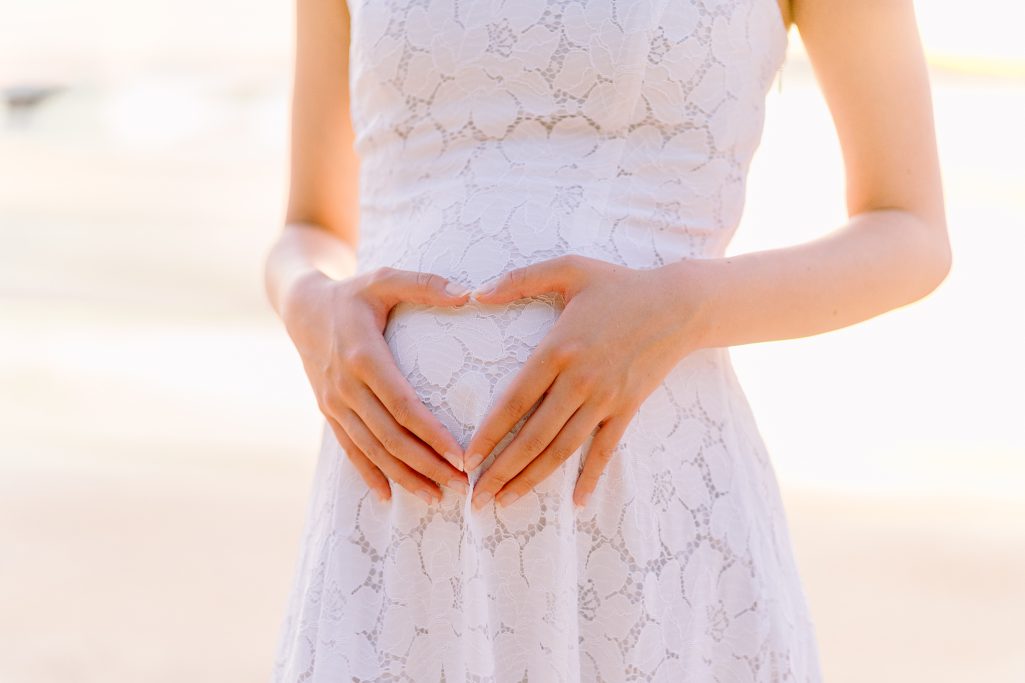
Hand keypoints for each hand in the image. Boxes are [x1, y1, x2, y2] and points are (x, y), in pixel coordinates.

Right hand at [281, 266, 473, 503]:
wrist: (302, 308)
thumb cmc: (353, 293)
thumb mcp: (384, 278)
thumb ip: (425, 285)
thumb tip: (470, 295)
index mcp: (363, 356)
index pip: (402, 405)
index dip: (431, 434)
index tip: (460, 455)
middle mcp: (345, 386)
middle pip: (390, 437)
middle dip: (426, 465)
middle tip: (462, 485)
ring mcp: (334, 403)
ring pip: (371, 450)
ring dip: (404, 477)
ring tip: (437, 497)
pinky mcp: (329, 412)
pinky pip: (349, 450)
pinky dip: (369, 474)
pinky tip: (388, 497)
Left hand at [463, 254, 711, 509]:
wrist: (678, 305)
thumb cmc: (618, 285)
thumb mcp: (568, 269)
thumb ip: (519, 279)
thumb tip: (476, 292)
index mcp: (558, 349)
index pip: (515, 401)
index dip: (489, 433)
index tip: (467, 458)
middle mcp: (579, 381)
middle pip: (534, 435)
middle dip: (502, 469)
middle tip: (476, 497)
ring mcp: (605, 399)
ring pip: (563, 449)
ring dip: (533, 479)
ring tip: (506, 501)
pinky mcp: (627, 408)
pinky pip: (605, 449)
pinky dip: (591, 477)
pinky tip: (575, 502)